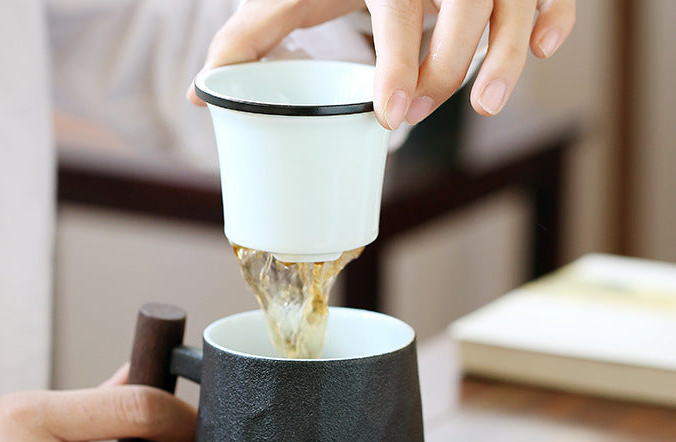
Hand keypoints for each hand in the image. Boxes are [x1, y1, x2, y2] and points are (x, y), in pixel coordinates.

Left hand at [188, 0, 575, 128]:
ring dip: (507, 57)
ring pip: (515, 2)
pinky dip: (556, 18)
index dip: (400, 62)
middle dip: (444, 71)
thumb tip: (200, 90)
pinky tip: (546, 49)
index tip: (392, 115)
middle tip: (414, 114)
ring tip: (486, 107)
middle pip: (461, 14)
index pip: (398, 9)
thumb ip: (250, 33)